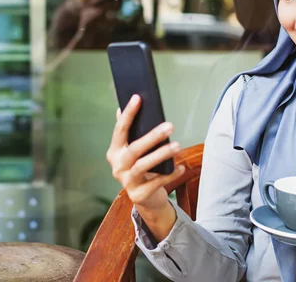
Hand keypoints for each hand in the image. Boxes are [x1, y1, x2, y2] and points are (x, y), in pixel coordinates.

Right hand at [106, 94, 185, 211]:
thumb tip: (123, 107)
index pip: (119, 130)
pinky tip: (180, 167)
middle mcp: (117, 167)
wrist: (146, 198)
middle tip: (170, 126)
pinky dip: (169, 174)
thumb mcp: (134, 151)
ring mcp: (126, 182)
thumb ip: (131, 133)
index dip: (128, 114)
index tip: (137, 98)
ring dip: (161, 155)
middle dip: (152, 137)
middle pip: (133, 149)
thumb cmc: (143, 169)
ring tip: (177, 146)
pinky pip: (156, 183)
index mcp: (115, 152)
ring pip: (142, 166)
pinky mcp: (138, 196)